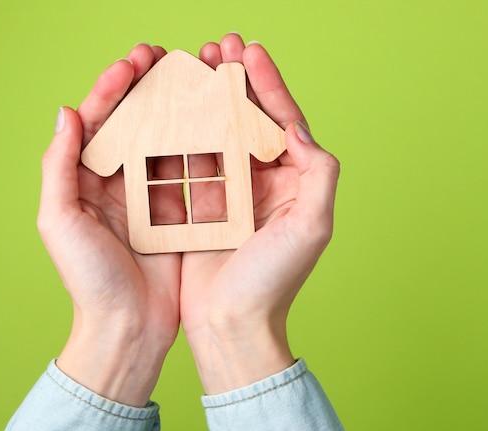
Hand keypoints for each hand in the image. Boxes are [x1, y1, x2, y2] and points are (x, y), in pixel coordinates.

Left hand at [37, 44, 181, 406]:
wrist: (128, 327)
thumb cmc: (89, 281)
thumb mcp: (60, 221)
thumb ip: (58, 167)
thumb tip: (66, 112)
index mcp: (86, 180)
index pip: (97, 122)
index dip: (112, 89)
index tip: (133, 63)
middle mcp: (118, 182)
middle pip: (132, 122)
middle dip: (146, 88)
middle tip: (162, 57)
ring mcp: (149, 196)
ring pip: (163, 140)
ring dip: (176, 108)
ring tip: (191, 79)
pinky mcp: (178, 212)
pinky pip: (189, 170)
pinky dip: (200, 144)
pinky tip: (214, 122)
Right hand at [180, 34, 340, 393]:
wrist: (231, 325)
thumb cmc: (273, 282)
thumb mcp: (312, 226)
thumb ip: (318, 171)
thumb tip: (295, 126)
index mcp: (292, 181)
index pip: (282, 120)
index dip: (269, 83)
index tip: (251, 51)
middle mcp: (262, 181)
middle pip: (247, 118)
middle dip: (234, 80)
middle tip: (217, 47)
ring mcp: (229, 191)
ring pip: (217, 132)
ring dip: (205, 99)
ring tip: (192, 67)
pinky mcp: (198, 205)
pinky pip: (188, 160)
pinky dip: (180, 132)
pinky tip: (168, 109)